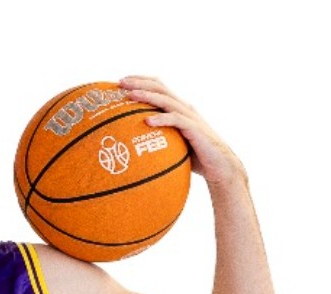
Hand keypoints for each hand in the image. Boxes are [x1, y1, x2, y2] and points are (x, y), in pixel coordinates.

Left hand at [119, 75, 246, 187]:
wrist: (219, 166)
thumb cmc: (194, 156)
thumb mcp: (171, 142)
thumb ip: (156, 137)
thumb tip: (130, 144)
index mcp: (177, 108)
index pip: (159, 87)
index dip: (142, 81)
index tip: (121, 81)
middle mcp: (183, 108)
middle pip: (160, 88)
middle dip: (140, 83)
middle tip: (121, 82)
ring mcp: (189, 117)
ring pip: (166, 100)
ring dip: (147, 96)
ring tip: (130, 95)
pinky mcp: (194, 128)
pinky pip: (176, 120)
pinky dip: (162, 119)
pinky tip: (147, 121)